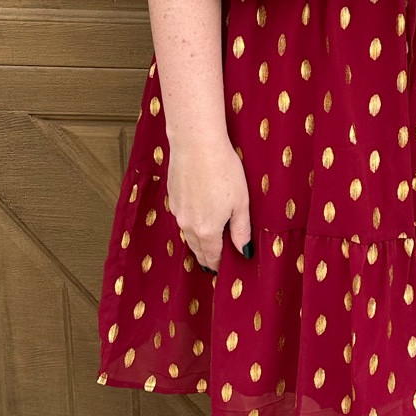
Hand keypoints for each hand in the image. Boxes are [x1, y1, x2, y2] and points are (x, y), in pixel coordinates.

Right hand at [166, 133, 253, 272]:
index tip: (222, 271)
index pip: (212, 257)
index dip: (218, 266)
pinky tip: (196, 218)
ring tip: (205, 246)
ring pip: (187, 234)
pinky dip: (189, 223)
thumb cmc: (223, 170)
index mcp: (207, 231)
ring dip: (196, 241)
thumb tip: (243, 250)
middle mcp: (188, 225)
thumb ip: (241, 230)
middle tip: (213, 264)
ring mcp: (178, 211)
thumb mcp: (240, 203)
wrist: (195, 143)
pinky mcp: (172, 196)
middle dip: (206, 257)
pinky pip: (181, 218)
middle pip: (197, 249)